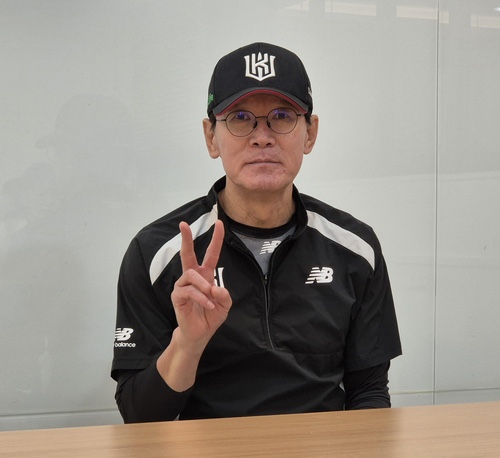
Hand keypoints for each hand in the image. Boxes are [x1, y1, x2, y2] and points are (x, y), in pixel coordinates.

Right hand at [170, 220, 231, 348]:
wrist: (200, 334)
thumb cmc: (211, 316)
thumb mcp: (225, 305)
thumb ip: (225, 295)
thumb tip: (215, 287)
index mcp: (206, 275)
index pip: (211, 254)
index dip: (216, 239)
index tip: (219, 223)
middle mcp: (193, 277)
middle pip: (187, 254)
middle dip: (186, 238)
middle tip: (183, 224)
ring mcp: (183, 285)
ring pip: (191, 275)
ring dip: (203, 286)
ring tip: (210, 298)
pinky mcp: (177, 296)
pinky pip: (188, 291)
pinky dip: (200, 298)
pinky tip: (207, 305)